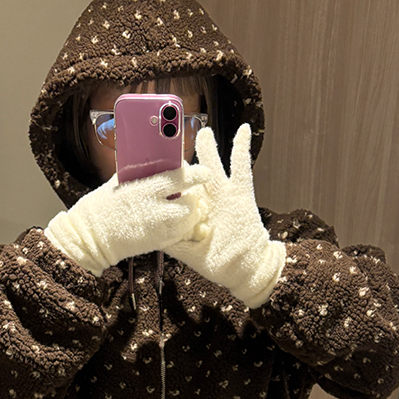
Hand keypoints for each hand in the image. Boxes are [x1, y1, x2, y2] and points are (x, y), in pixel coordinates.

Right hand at [44, 165, 209, 275]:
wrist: (92, 238)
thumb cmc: (102, 206)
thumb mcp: (119, 182)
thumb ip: (140, 172)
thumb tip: (155, 159)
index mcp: (146, 189)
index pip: (182, 177)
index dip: (198, 174)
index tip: (204, 172)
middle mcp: (157, 210)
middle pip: (192, 202)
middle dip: (194, 197)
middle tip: (189, 193)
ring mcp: (159, 229)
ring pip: (190, 220)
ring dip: (190, 213)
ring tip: (181, 207)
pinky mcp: (159, 243)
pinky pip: (181, 234)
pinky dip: (183, 227)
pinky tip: (174, 222)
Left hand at [167, 125, 285, 307]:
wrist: (246, 269)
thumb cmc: (220, 264)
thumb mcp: (192, 255)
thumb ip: (176, 245)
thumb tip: (156, 239)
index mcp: (193, 213)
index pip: (178, 192)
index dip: (168, 180)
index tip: (152, 165)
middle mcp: (207, 200)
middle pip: (192, 175)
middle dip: (182, 160)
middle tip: (170, 140)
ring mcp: (224, 196)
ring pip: (213, 166)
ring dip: (207, 148)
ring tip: (203, 130)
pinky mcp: (241, 194)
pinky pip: (242, 167)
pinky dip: (241, 148)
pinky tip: (243, 129)